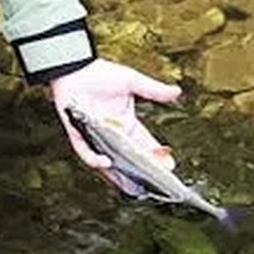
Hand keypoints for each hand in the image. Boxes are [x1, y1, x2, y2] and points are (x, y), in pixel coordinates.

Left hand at [49, 59, 181, 189]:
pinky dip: (96, 159)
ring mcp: (95, 136)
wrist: (76, 68)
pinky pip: (87, 153)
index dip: (157, 155)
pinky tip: (107, 163)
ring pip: (108, 161)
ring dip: (120, 173)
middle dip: (143, 169)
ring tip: (134, 185)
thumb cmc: (101, 74)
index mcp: (126, 123)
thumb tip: (177, 92)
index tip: (170, 164)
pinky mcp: (79, 135)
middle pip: (130, 157)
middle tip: (157, 179)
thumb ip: (154, 90)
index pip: (145, 143)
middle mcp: (112, 134)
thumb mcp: (132, 82)